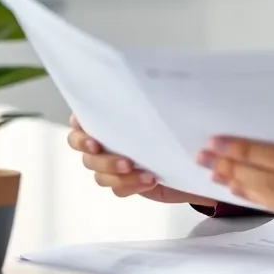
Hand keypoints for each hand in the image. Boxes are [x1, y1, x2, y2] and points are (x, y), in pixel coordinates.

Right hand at [67, 113, 215, 205]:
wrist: (193, 156)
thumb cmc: (178, 126)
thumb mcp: (170, 110)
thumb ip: (154, 103)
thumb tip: (156, 85)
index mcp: (110, 117)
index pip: (81, 119)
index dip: (80, 128)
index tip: (94, 139)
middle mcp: (105, 139)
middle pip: (83, 152)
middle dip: (101, 159)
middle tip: (124, 161)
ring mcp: (112, 162)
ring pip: (99, 173)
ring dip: (118, 175)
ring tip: (145, 174)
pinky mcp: (124, 182)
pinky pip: (117, 189)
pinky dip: (131, 186)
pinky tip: (150, 181)